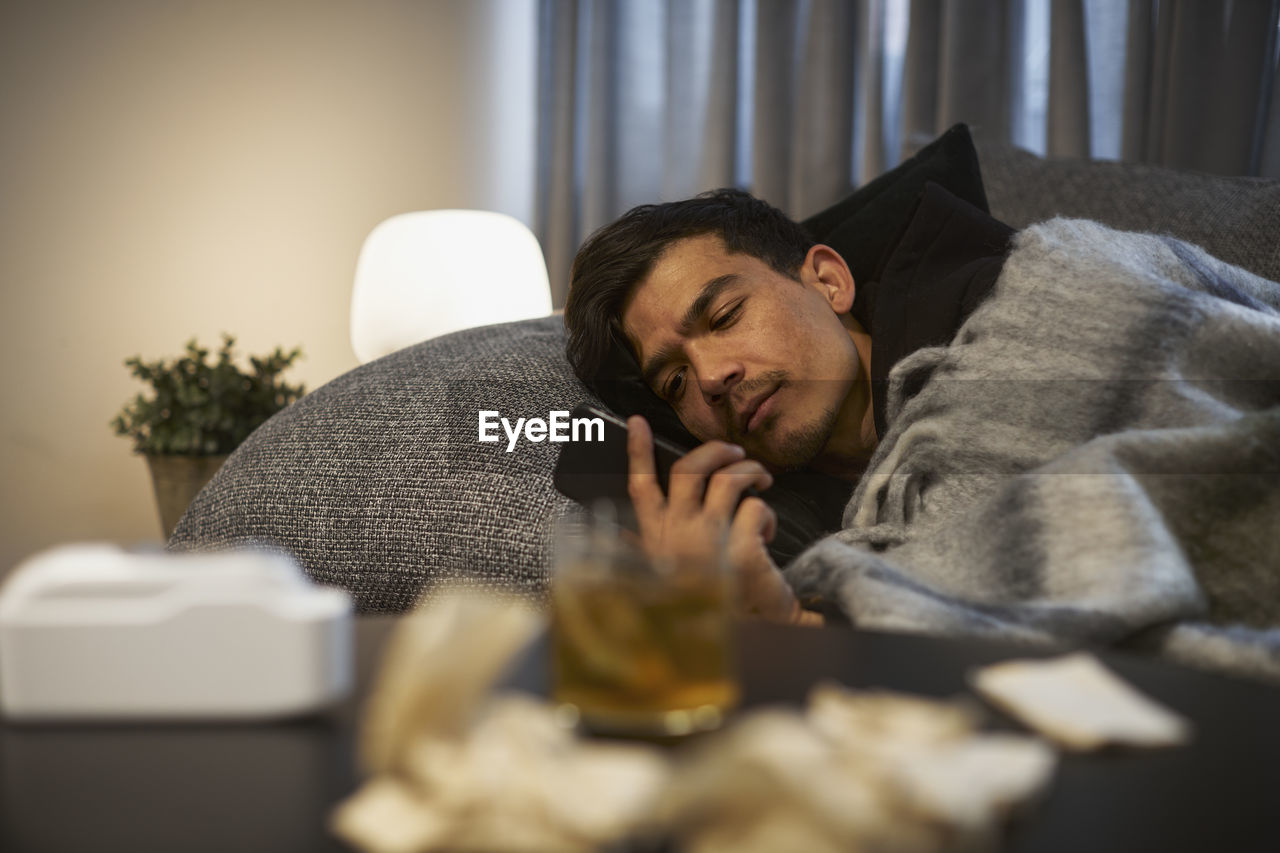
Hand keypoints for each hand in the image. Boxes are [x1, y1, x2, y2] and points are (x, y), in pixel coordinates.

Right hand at [626, 416, 821, 625]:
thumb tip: (618, 535)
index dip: (638, 451)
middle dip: (715, 450)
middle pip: (689, 469)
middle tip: (735, 453)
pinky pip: (757, 507)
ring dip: (751, 472)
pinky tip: (769, 532)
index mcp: (657, 540)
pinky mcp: (742, 551)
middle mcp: (677, 537)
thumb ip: (643, 554)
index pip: (641, 487)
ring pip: (729, 479)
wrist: (745, 640)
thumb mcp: (667, 579)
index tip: (638, 422)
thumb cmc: (708, 605)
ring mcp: (708, 542)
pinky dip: (769, 513)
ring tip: (762, 480)